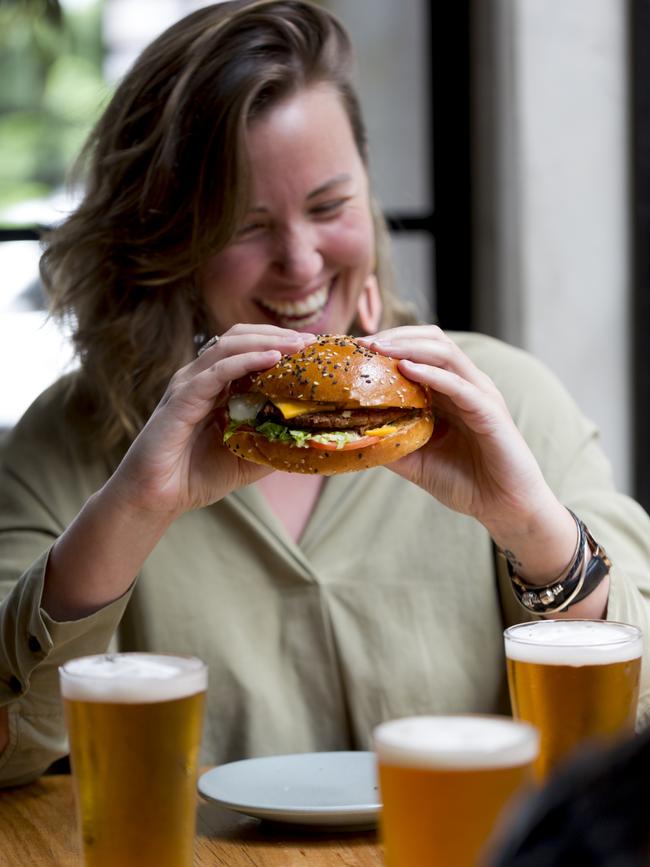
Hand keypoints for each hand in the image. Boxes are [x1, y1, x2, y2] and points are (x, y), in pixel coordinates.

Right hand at [108, 325, 315, 516]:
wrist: (155, 499)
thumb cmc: (195, 478)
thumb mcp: (247, 458)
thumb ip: (273, 442)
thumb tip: (310, 437)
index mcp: (213, 386)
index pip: (247, 348)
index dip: (278, 342)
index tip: (311, 348)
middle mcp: (199, 378)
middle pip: (239, 337)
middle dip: (276, 335)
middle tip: (310, 342)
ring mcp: (188, 385)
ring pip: (229, 346)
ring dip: (267, 342)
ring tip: (297, 346)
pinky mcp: (180, 399)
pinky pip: (216, 372)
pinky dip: (246, 360)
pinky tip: (272, 359)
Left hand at [358, 326, 575, 568]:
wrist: (504, 508)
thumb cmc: (465, 483)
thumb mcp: (417, 461)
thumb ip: (391, 443)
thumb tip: (352, 436)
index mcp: (449, 391)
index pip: (419, 351)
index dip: (388, 344)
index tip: (354, 348)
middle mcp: (466, 385)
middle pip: (432, 341)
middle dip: (396, 336)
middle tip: (363, 343)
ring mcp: (480, 395)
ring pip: (446, 353)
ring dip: (410, 346)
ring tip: (380, 348)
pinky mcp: (491, 412)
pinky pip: (460, 386)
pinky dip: (433, 374)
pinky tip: (407, 369)